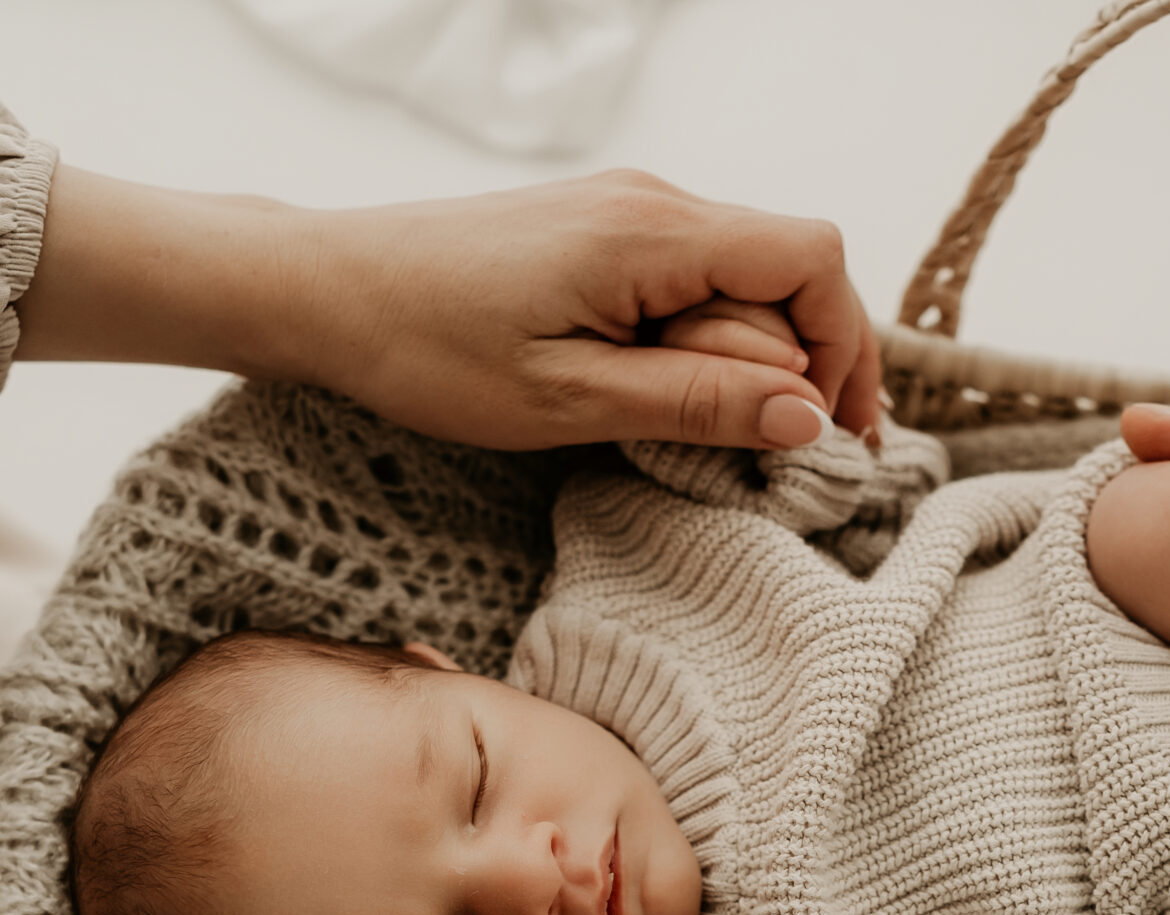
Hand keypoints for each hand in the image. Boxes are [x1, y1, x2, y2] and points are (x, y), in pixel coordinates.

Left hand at [19, 167, 882, 450]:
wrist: (323, 291)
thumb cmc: (428, 351)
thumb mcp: (570, 403)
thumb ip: (698, 405)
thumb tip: (809, 416)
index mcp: (653, 232)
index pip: (814, 259)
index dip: (847, 347)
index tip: (832, 434)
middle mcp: (652, 201)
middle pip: (788, 271)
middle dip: (798, 364)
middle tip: (764, 457)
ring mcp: (627, 209)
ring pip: (742, 279)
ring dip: (746, 360)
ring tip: (696, 434)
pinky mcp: (600, 231)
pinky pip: (692, 279)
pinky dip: (703, 341)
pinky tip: (659, 396)